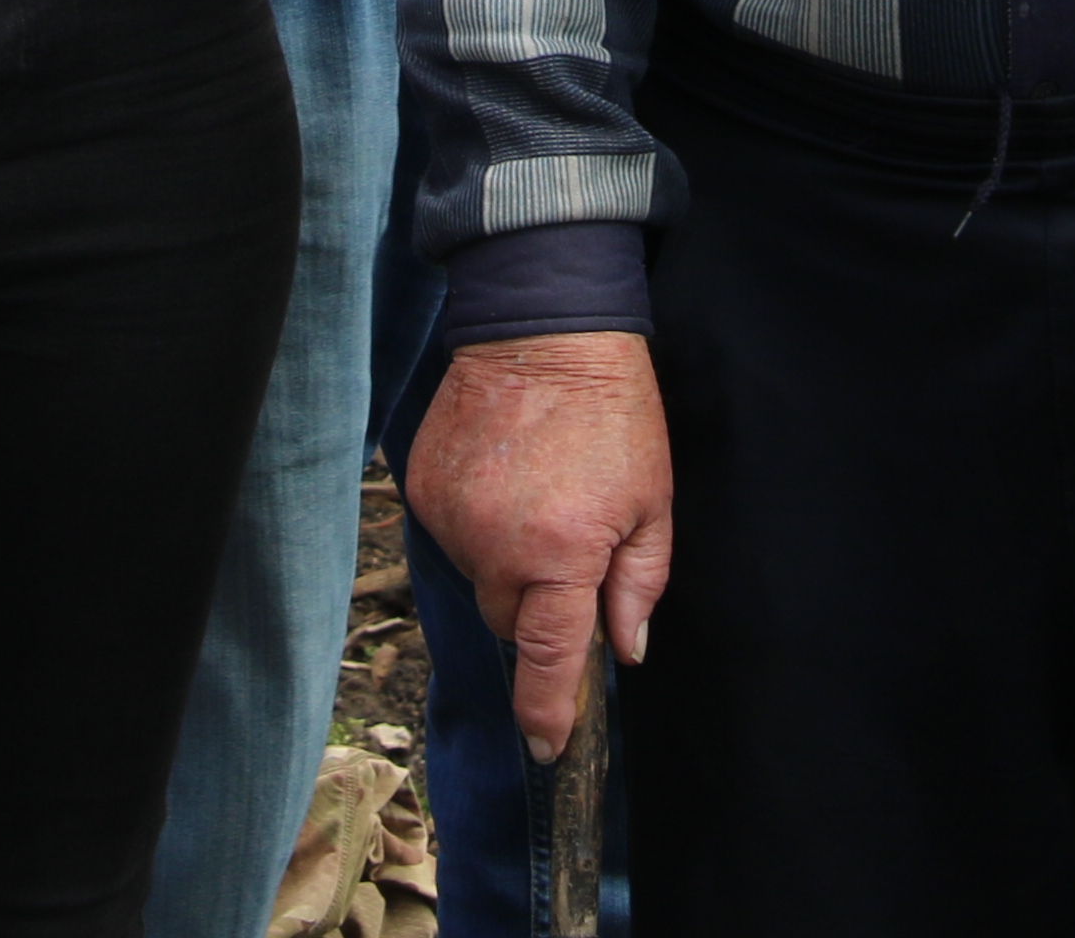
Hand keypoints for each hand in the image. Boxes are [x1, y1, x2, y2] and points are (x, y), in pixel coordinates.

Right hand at [401, 330, 670, 759]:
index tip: (548, 749)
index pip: (547, 659)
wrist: (541, 326)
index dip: (547, 712)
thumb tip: (624, 650)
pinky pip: (452, 535)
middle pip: (509, 619)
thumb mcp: (652, 501)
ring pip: (479, 577)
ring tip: (538, 494)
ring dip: (507, 560)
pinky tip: (505, 476)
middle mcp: (495, 545)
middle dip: (538, 605)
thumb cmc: (612, 411)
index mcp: (559, 554)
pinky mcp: (422, 489)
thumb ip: (637, 584)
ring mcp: (450, 517)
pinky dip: (477, 524)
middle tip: (570, 547)